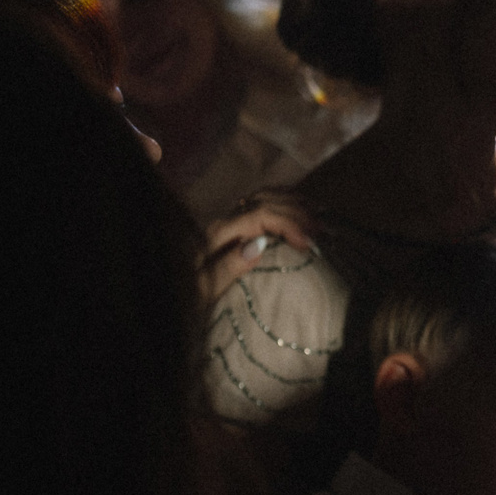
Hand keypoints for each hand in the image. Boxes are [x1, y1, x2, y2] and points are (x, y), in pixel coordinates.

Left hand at [197, 191, 317, 303]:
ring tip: (317, 216)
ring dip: (292, 203)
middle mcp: (224, 222)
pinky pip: (260, 203)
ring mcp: (229, 222)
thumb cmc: (191, 296)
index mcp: (219, 235)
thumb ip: (228, 267)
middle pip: (265, 202)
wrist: (174, 293)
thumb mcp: (204, 290)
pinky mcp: (233, 228)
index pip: (260, 215)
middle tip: (321, 230)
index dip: (288, 224)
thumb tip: (258, 244)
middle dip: (297, 213)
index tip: (308, 243)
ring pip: (264, 197)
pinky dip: (282, 201)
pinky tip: (298, 207)